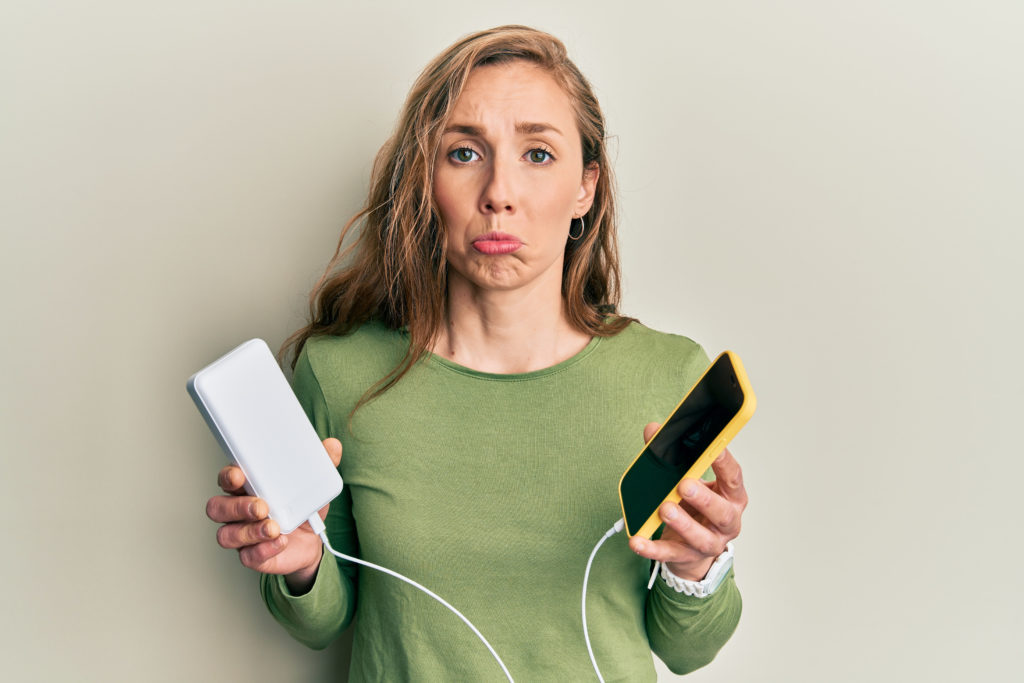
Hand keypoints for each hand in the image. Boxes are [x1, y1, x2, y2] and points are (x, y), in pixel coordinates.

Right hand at [205, 438, 342, 590]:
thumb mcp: (312, 485)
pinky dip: (264, 549)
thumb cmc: (300, 508)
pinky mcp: (252, 556)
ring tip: (274, 527)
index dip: (228, 477)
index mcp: (247, 488)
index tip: (239, 475)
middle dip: (238, 507)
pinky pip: (248, 556)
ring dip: (250, 531)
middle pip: (218, 508)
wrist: (309, 542)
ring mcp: (242, 535)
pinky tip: (280, 542)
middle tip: (262, 506)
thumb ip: (320, 464)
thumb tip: (332, 445)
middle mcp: (237, 512)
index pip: (227, 478)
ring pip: (227, 535)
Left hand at [628, 423, 746, 580]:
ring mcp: (709, 542)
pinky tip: (637, 541)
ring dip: (682, 523)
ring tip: (664, 509)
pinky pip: (669, 554)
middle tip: (684, 485)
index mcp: (731, 496)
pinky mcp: (687, 557)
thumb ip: (672, 455)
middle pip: (721, 512)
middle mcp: (726, 521)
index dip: (725, 463)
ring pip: (699, 537)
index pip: (733, 477)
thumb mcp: (689, 479)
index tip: (715, 448)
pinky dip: (652, 549)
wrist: (692, 546)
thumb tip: (652, 430)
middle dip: (704, 499)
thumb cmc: (695, 506)